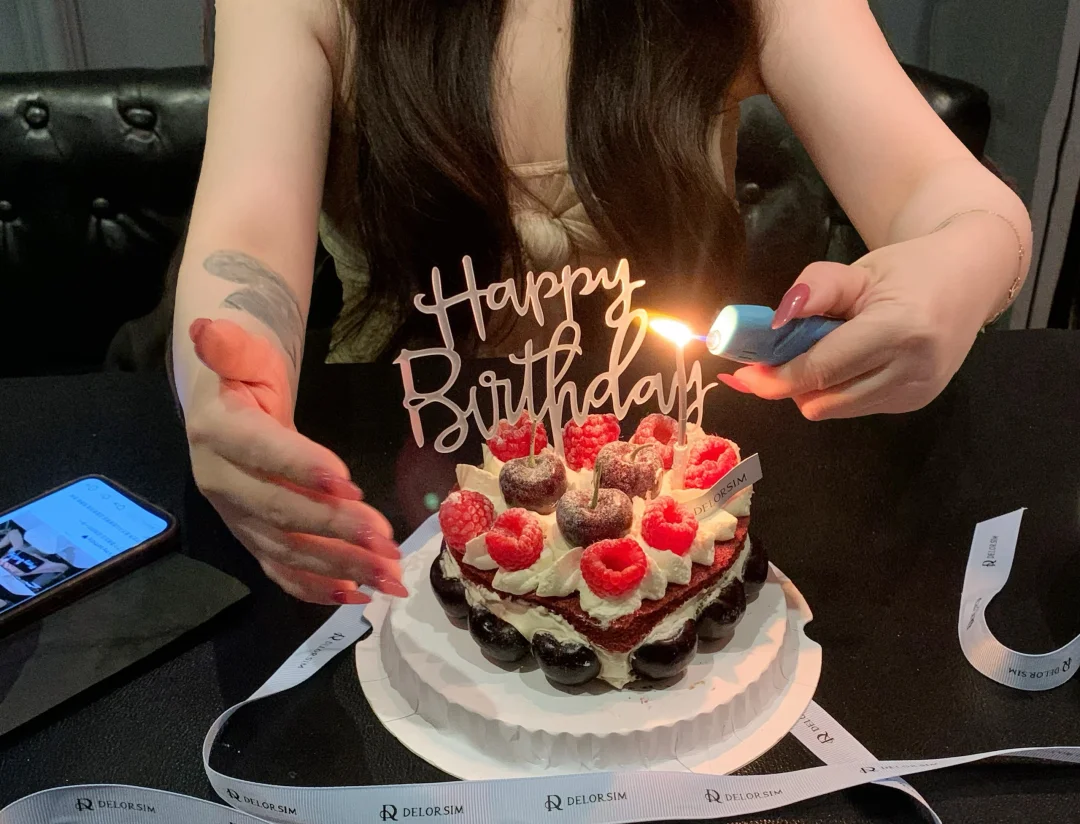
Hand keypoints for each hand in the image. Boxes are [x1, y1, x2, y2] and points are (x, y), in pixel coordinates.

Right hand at [185, 318, 405, 603]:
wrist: (225, 407)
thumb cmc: (245, 376)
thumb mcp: (243, 352)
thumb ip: (232, 347)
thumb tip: (207, 328)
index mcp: (219, 433)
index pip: (263, 452)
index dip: (302, 468)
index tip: (349, 482)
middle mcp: (222, 483)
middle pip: (280, 511)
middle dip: (335, 529)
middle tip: (386, 539)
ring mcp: (237, 518)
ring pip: (287, 550)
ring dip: (339, 566)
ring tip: (389, 576)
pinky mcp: (253, 539)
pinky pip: (282, 571)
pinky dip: (317, 588)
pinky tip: (359, 595)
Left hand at [719, 225, 1005, 418]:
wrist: (971, 276)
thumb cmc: (907, 269)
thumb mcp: (857, 269)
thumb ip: (814, 290)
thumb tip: (773, 322)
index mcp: (898, 330)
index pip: (821, 369)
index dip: (775, 376)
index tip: (742, 372)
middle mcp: (913, 370)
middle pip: (822, 400)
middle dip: (790, 383)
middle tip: (778, 356)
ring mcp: (918, 393)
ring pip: (834, 410)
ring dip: (814, 388)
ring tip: (823, 351)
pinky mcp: (917, 404)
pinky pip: (855, 408)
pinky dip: (838, 390)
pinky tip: (850, 361)